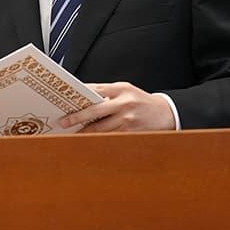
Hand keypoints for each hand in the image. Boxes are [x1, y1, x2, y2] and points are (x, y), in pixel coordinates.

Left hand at [58, 82, 175, 132]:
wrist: (166, 113)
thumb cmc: (141, 101)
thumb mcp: (126, 90)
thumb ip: (107, 93)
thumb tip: (84, 98)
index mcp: (121, 89)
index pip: (95, 90)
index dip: (79, 95)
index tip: (66, 100)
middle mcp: (124, 103)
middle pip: (95, 111)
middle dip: (77, 117)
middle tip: (64, 122)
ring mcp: (127, 119)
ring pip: (101, 128)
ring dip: (85, 132)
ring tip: (73, 133)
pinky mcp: (130, 132)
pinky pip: (110, 136)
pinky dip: (98, 138)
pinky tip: (89, 140)